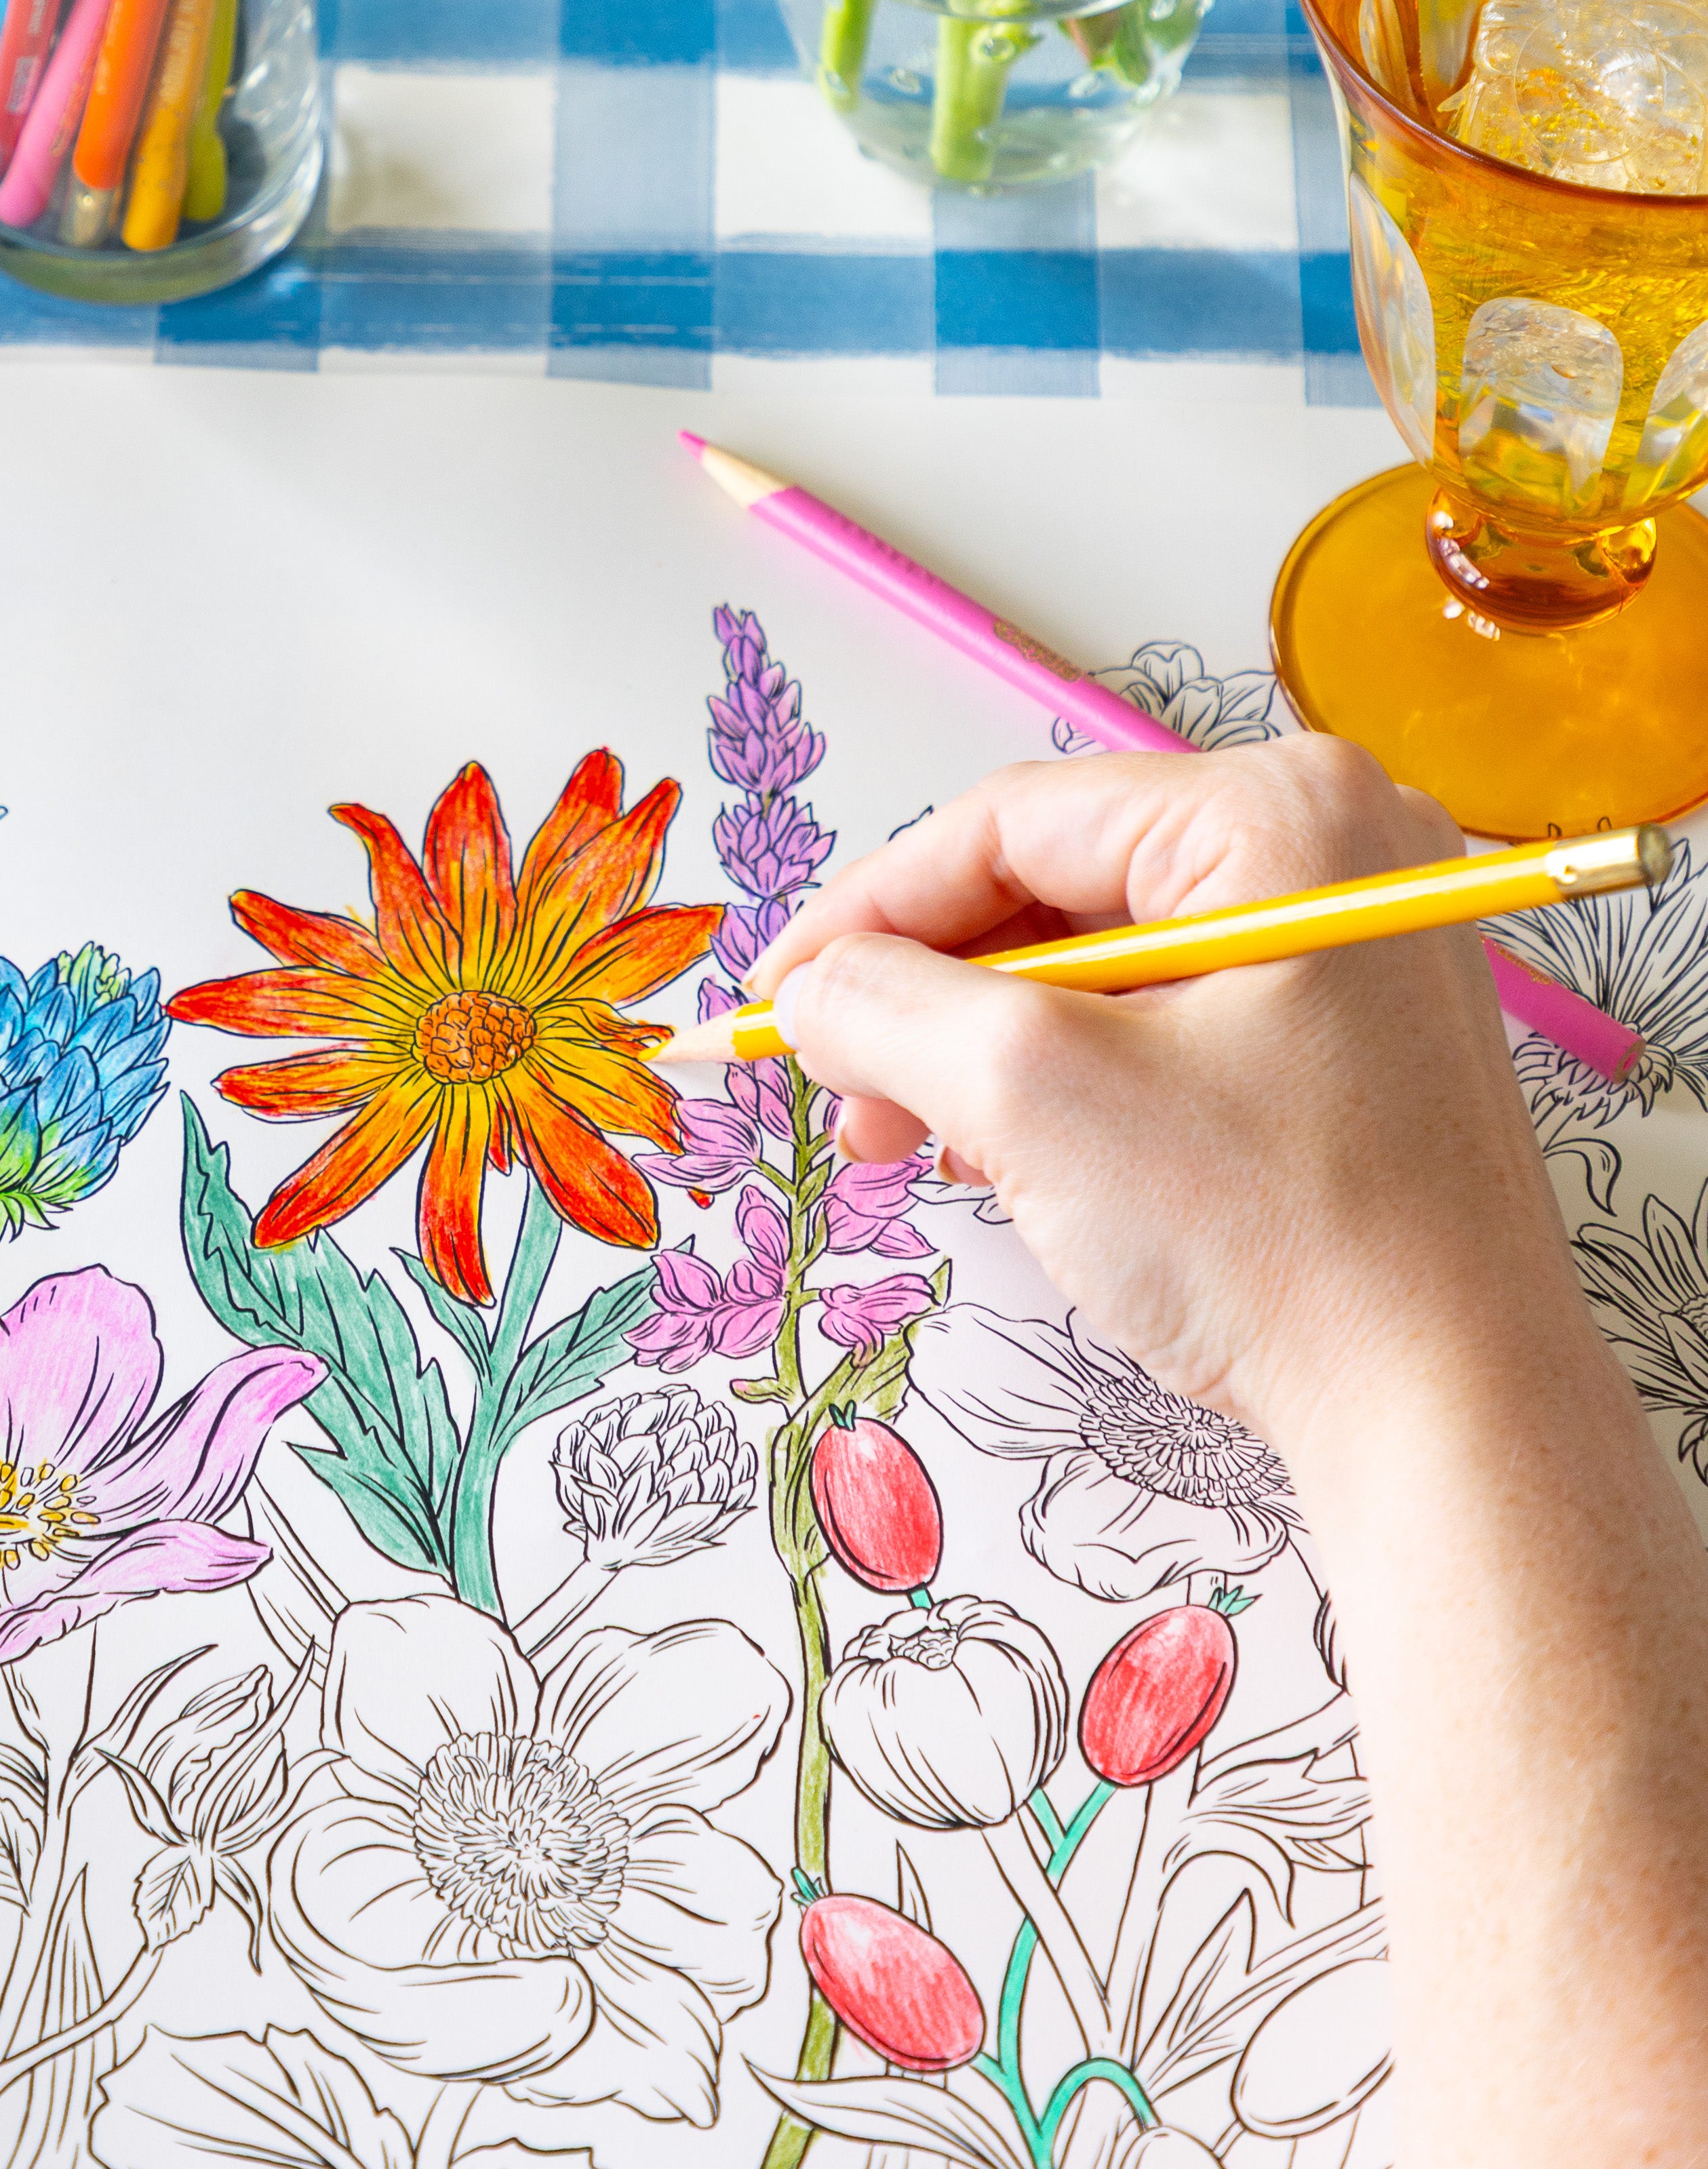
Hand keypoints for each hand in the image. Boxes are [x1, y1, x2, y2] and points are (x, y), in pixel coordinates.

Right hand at [751, 737, 1594, 1465]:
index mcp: (1281, 809)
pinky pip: (1176, 1013)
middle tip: (852, 1102)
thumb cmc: (1283, 1245)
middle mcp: (1337, 843)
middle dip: (935, 997)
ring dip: (994, 1047)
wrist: (1458, 1425)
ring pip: (1109, 959)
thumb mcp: (1033, 1097)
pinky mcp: (1360, 1034)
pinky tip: (1031, 1157)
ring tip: (931, 1145)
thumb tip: (810, 987)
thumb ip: (888, 1008)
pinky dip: (1080, 1077)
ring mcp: (1360, 940)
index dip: (868, 913)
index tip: (777, 1000)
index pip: (1011, 822)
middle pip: (1059, 885)